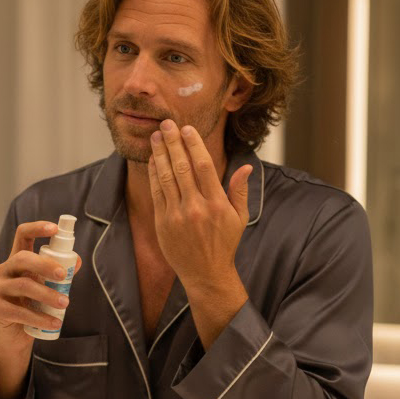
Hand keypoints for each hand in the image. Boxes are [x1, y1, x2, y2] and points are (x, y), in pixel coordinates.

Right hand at [0, 220, 82, 347]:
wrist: (16, 334)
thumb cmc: (33, 305)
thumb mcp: (48, 286)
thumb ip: (60, 273)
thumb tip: (77, 261)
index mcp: (18, 259)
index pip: (22, 235)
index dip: (37, 228)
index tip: (54, 228)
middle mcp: (5, 270)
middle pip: (22, 258)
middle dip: (45, 265)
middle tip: (64, 276)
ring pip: (23, 286)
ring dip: (47, 295)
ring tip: (65, 304)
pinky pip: (18, 311)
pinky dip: (39, 318)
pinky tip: (54, 323)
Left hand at [147, 119, 250, 292]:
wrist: (206, 274)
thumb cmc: (224, 244)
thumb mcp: (239, 218)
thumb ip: (239, 191)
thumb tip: (246, 166)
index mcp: (217, 204)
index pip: (204, 166)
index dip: (194, 144)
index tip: (187, 128)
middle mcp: (196, 208)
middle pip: (182, 167)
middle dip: (173, 142)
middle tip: (166, 124)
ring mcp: (177, 216)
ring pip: (166, 177)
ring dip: (160, 154)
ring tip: (155, 136)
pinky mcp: (163, 223)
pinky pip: (157, 193)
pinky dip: (154, 174)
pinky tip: (153, 160)